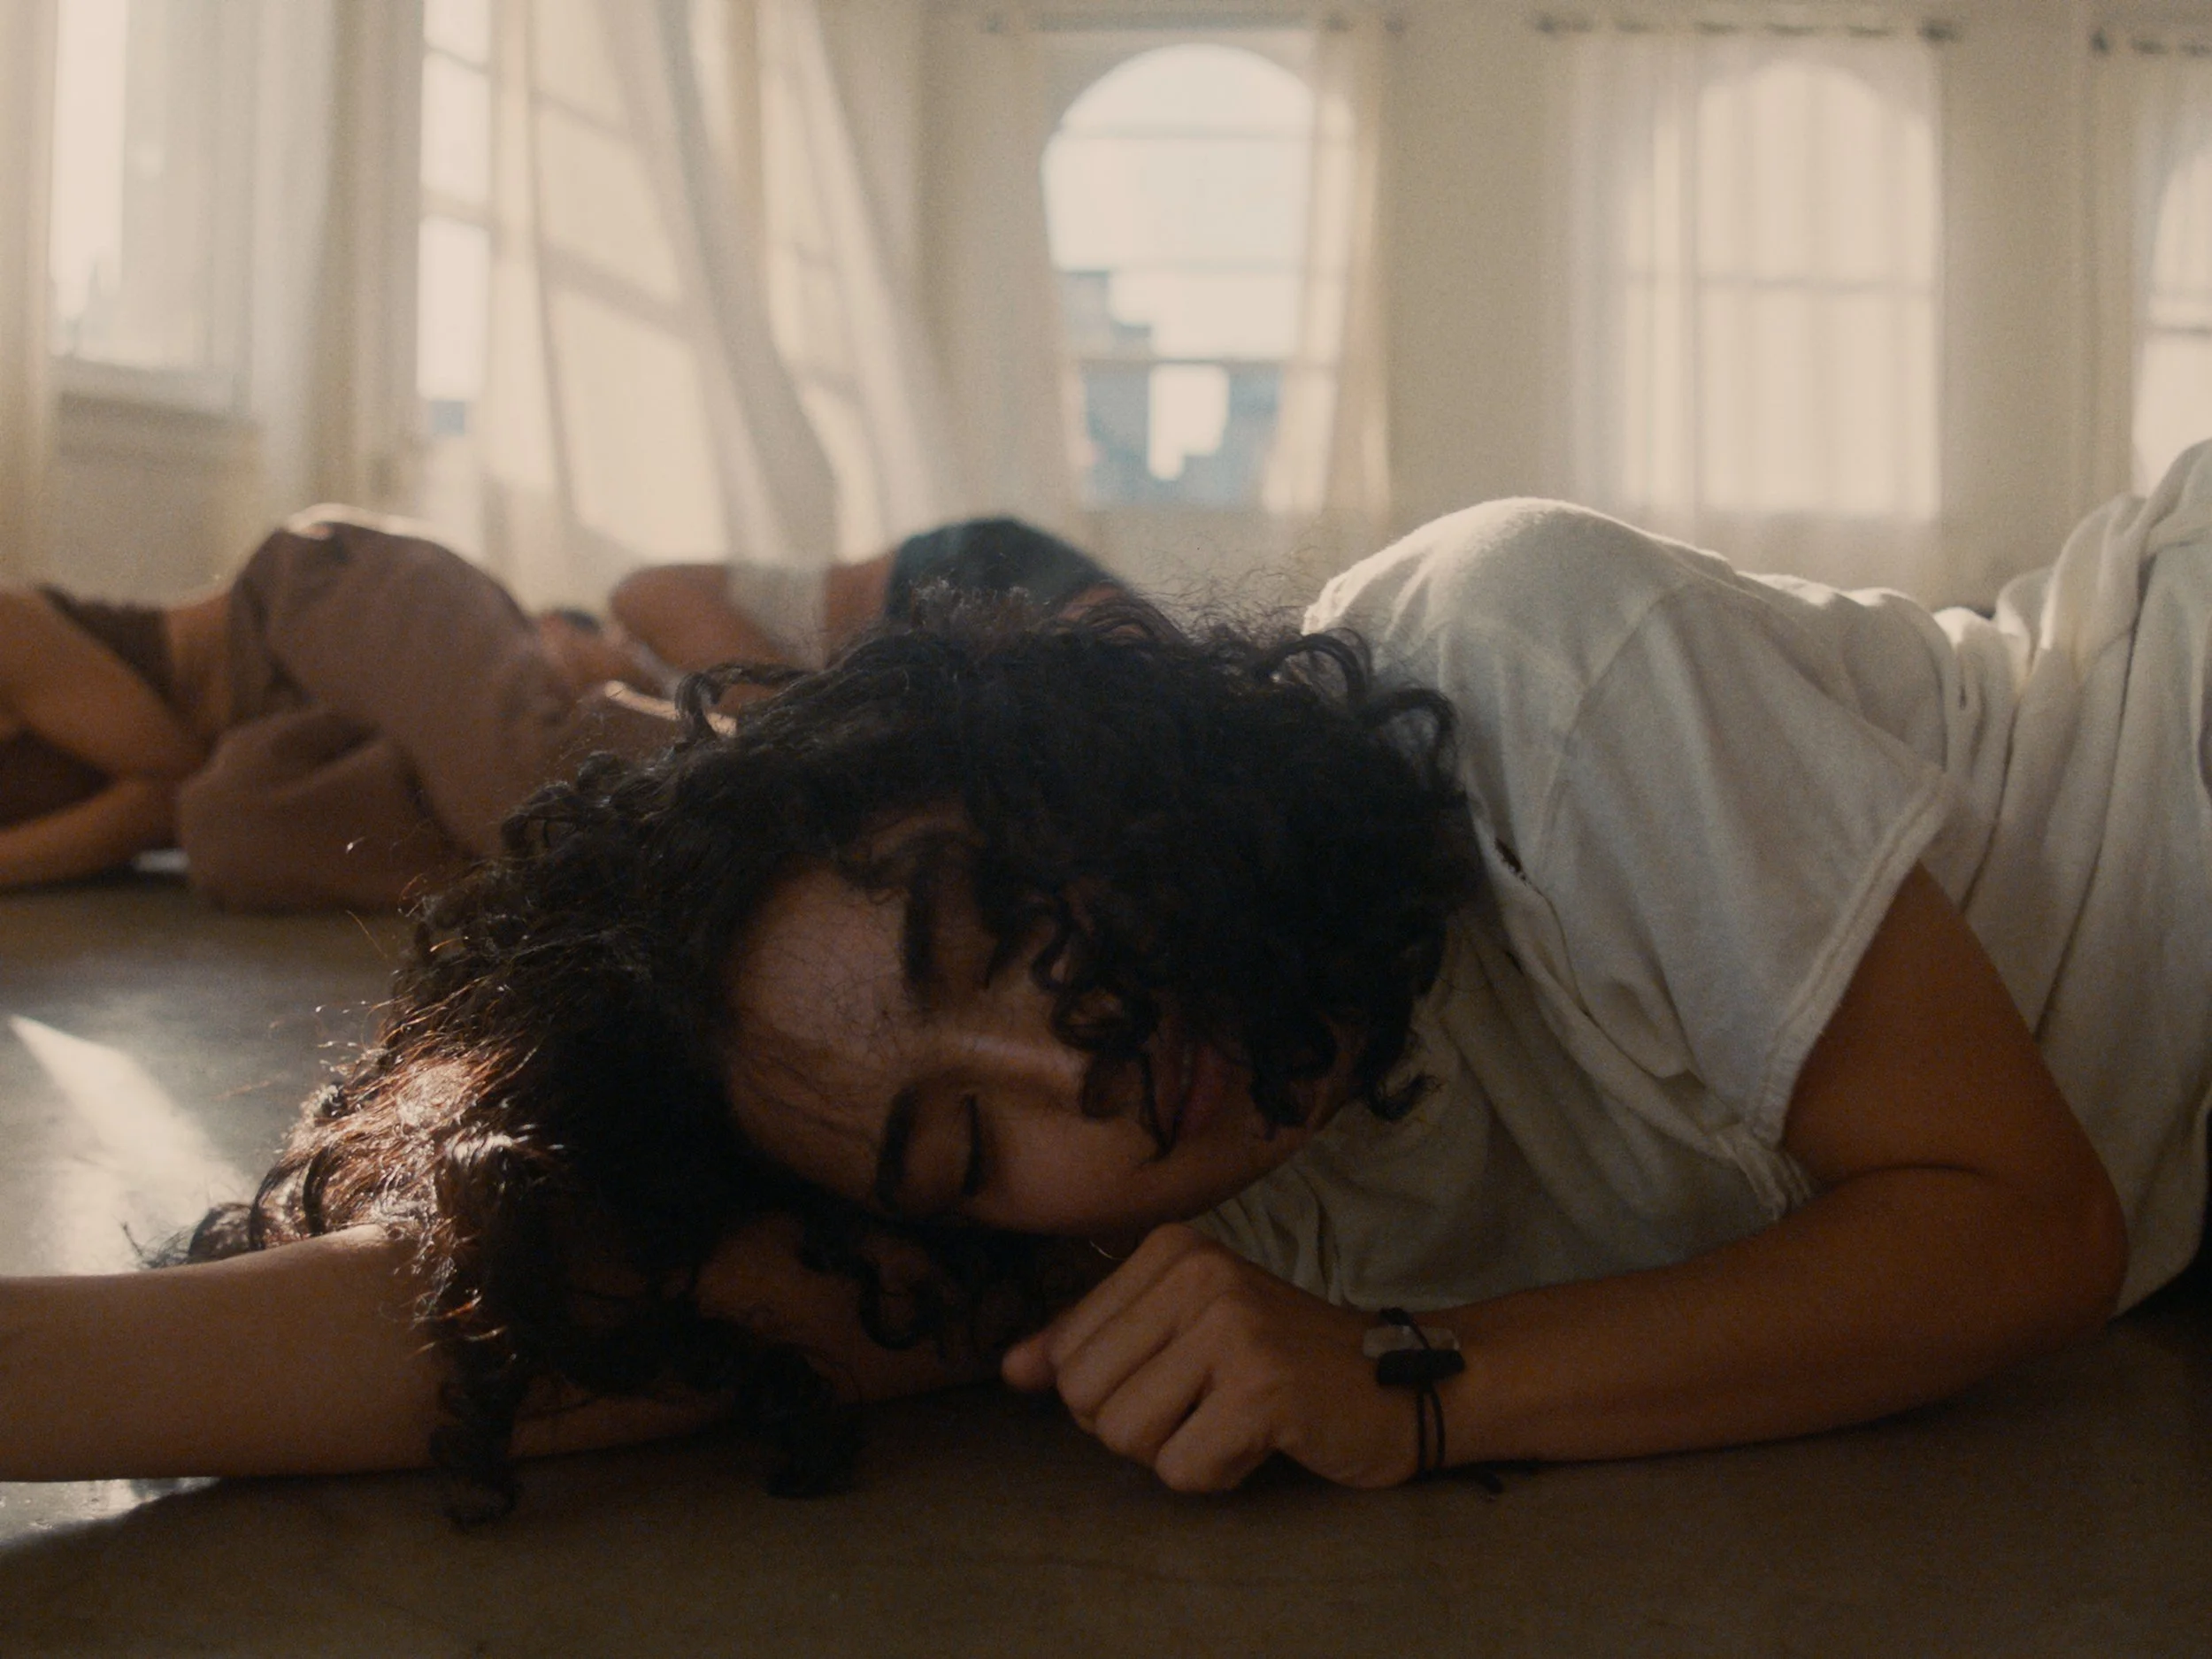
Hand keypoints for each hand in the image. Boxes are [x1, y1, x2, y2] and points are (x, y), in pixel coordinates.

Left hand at [1001, 1224, 1418, 1491]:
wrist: (1397, 1381)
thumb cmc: (1280, 1359)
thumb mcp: (1180, 1329)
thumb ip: (1091, 1344)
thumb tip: (1010, 1370)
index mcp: (1167, 1250)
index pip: (1066, 1352)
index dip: (1111, 1391)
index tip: (1182, 1375)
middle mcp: (1196, 1272)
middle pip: (1084, 1396)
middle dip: (1137, 1427)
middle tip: (1206, 1405)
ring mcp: (1231, 1326)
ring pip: (1124, 1437)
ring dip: (1176, 1452)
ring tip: (1233, 1418)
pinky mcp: (1262, 1387)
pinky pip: (1181, 1470)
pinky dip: (1217, 1476)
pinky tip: (1260, 1440)